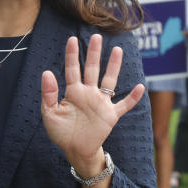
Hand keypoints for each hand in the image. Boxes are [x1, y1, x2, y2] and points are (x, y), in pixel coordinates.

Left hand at [41, 35, 144, 174]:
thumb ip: (48, 94)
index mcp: (73, 92)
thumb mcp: (49, 114)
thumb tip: (47, 72)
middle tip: (96, 36)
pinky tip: (140, 87)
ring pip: (109, 81)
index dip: (72, 55)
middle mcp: (89, 93)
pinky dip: (132, 98)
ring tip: (117, 50)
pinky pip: (124, 105)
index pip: (72, 69)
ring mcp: (101, 103)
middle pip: (92, 69)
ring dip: (113, 66)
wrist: (75, 151)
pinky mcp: (111, 115)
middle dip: (94, 53)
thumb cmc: (61, 132)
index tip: (72, 39)